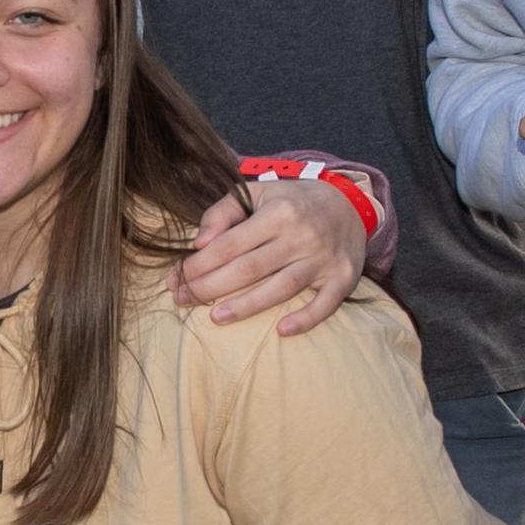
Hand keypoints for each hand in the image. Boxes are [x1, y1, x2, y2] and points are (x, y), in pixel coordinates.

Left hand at [172, 171, 369, 335]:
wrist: (348, 205)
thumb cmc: (291, 202)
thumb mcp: (257, 194)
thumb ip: (223, 212)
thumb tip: (199, 243)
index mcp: (279, 212)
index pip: (230, 244)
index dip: (200, 264)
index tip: (177, 279)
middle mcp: (303, 235)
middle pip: (250, 268)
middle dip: (211, 287)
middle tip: (184, 301)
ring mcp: (325, 258)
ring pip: (282, 288)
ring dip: (247, 306)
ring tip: (216, 318)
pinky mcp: (344, 278)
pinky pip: (325, 304)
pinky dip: (305, 319)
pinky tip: (281, 331)